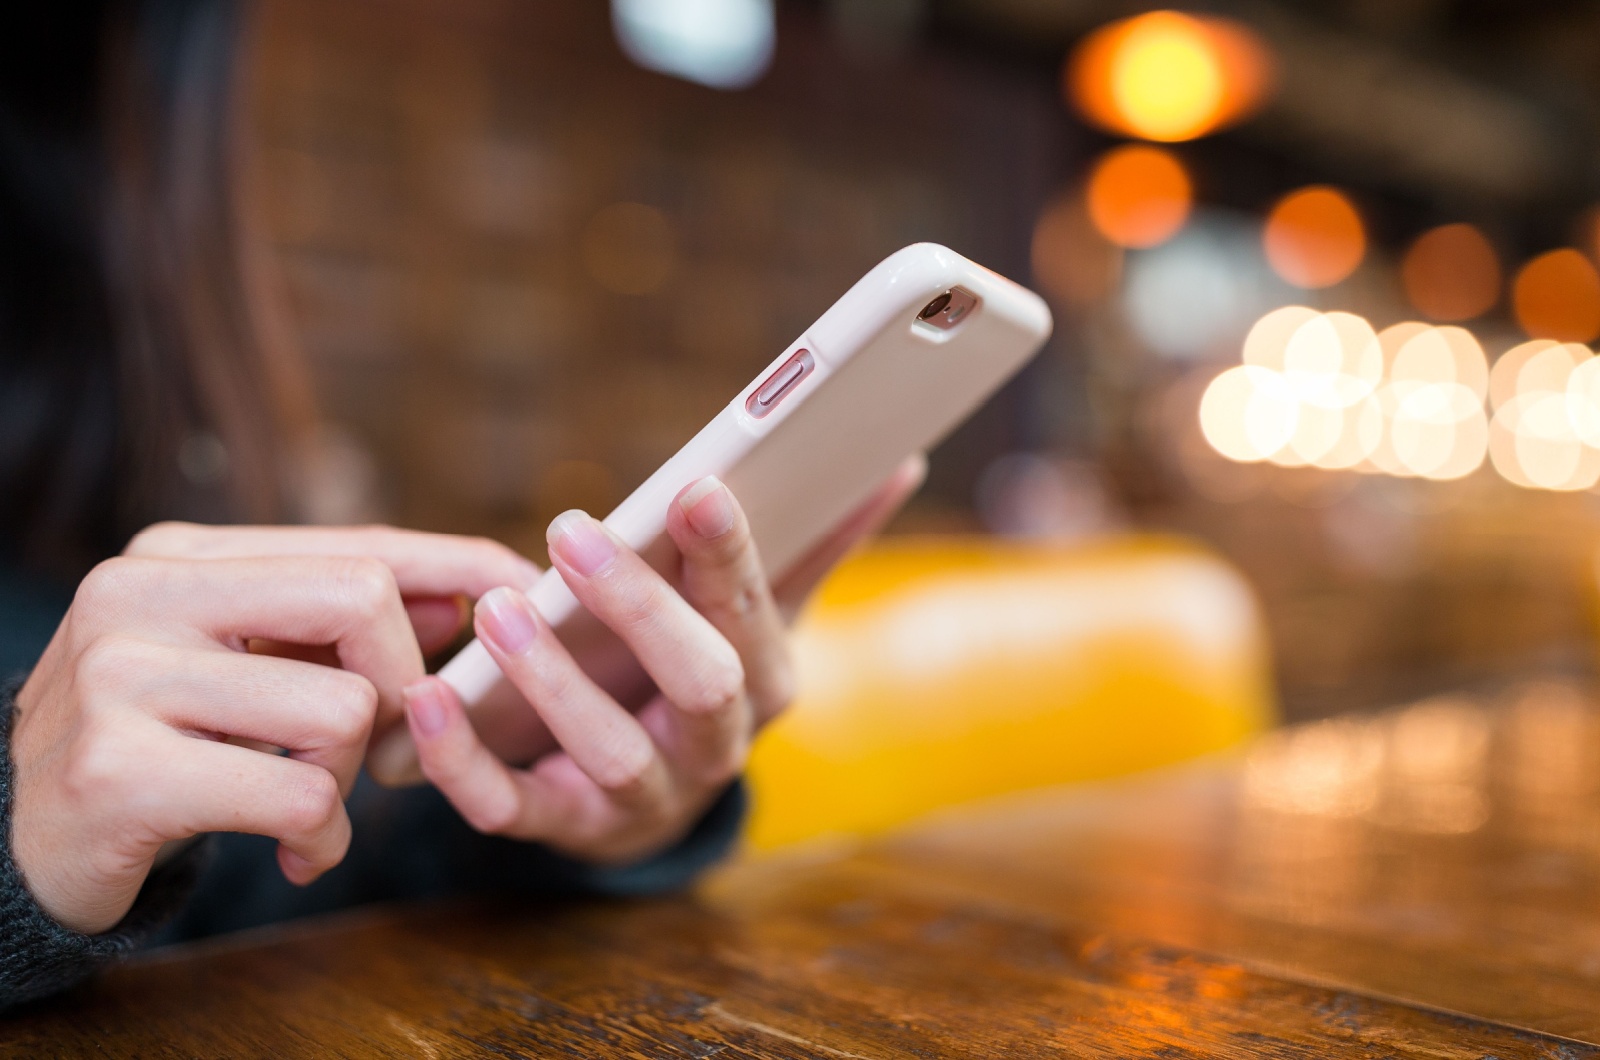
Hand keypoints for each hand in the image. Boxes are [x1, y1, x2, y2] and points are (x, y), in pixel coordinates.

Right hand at [10, 525, 537, 933]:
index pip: (355, 544)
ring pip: (340, 711)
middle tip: (386, 749)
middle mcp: (140, 593)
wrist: (17, 840)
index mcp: (178, 555)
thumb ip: (334, 629)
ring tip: (310, 810)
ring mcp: (120, 677)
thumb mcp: (237, 664)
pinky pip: (301, 797)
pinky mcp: (119, 771)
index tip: (525, 588)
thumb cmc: (157, 745)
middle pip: (362, 598)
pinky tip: (294, 853)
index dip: (454, 566)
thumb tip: (464, 602)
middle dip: (405, 683)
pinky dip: (323, 838)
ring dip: (350, 781)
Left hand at [400, 457, 925, 862]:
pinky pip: (512, 807)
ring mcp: (642, 797)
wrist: (651, 798)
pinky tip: (427, 696)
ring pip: (607, 749)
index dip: (730, 554)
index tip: (697, 486)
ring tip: (498, 607)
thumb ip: (818, 541)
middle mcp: (715, 746)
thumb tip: (897, 461)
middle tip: (572, 531)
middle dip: (640, 608)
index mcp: (767, 679)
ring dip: (551, 677)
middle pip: (700, 685)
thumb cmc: (703, 675)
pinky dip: (464, 758)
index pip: (757, 612)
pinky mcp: (565, 830)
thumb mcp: (762, 615)